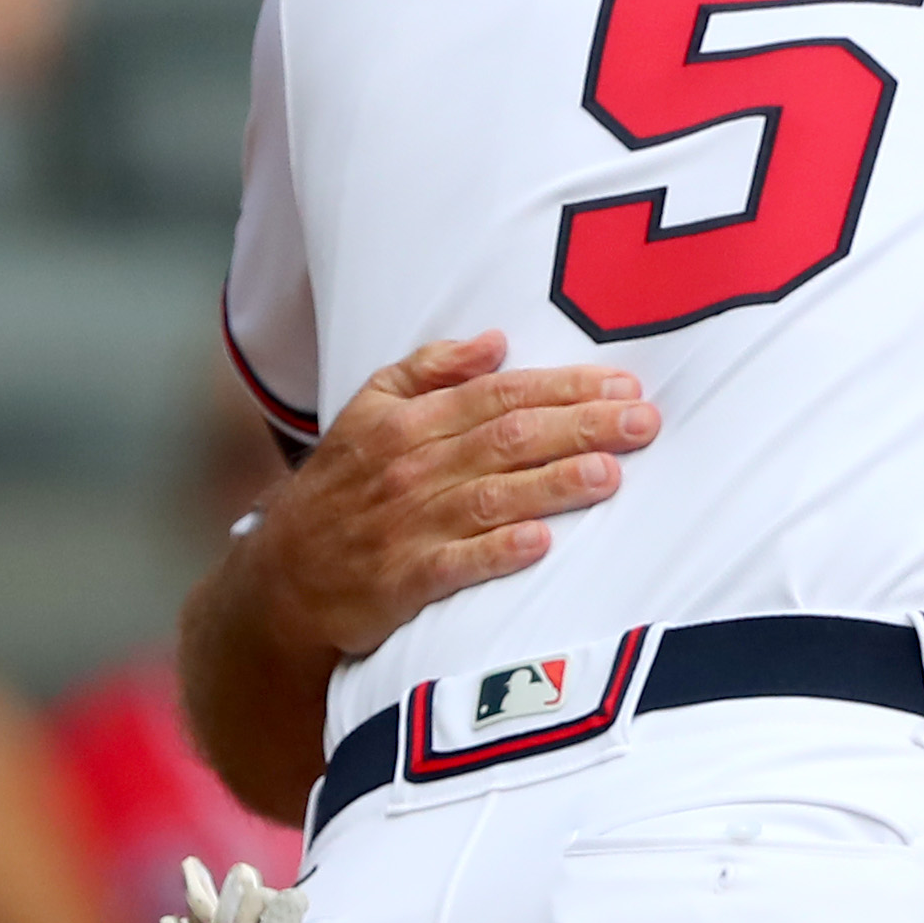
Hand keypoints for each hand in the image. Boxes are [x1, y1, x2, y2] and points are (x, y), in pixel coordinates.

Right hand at [258, 335, 660, 660]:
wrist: (280, 580)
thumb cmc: (340, 489)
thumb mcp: (367, 411)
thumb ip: (429, 370)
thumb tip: (495, 340)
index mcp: (406, 421)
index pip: (499, 395)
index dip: (564, 387)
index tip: (623, 384)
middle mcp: (409, 468)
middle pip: (508, 439)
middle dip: (582, 427)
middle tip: (643, 423)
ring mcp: (406, 526)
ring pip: (492, 497)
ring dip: (553, 484)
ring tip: (609, 474)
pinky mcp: (402, 582)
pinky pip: (456, 564)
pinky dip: (497, 552)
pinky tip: (540, 542)